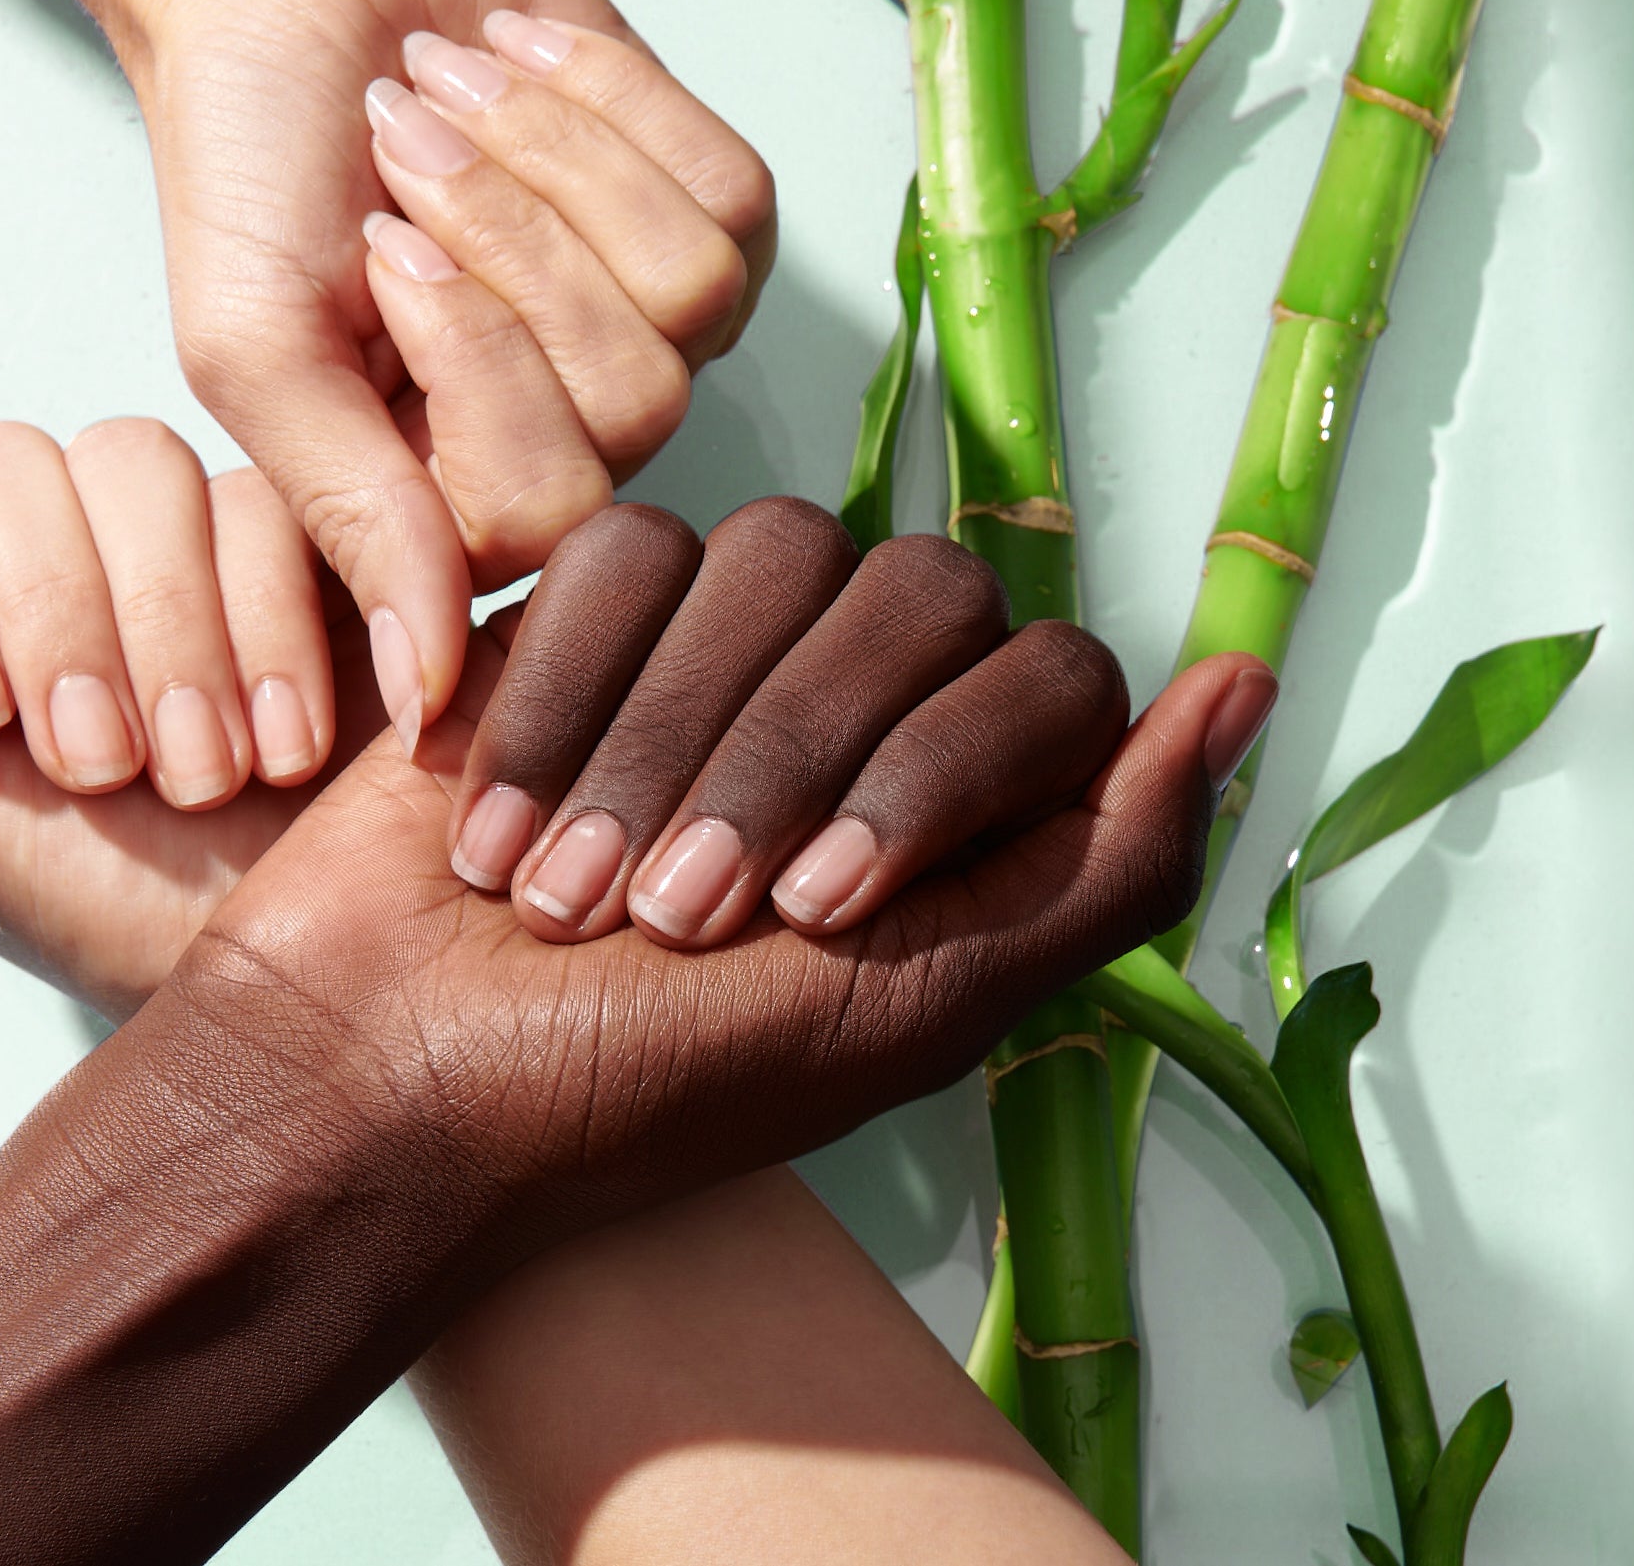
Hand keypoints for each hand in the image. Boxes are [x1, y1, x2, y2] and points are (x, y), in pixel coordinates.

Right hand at [0, 0, 774, 750]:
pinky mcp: (708, 215)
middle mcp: (567, 434)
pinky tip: (520, 64)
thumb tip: (420, 700)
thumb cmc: (249, 156)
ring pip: (691, 292)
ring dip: (554, 159)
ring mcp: (649, 327)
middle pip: (636, 401)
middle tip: (405, 147)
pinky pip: (731, 198)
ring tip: (451, 93)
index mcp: (451, 496)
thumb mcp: (257, 354)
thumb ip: (352, 523)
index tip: (375, 250)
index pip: (544, 505)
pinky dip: (614, 100)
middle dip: (510, 236)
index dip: (474, 355)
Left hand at [0, 424, 383, 1017]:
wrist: (314, 974)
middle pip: (5, 465)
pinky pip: (260, 501)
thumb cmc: (116, 910)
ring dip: (165, 628)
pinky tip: (287, 740)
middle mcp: (49, 552)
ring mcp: (176, 537)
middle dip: (55, 621)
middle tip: (106, 768)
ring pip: (134, 461)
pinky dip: (267, 622)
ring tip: (208, 772)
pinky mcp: (301, 540)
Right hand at [171, 497, 1275, 1204]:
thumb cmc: (645, 1083)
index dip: (931, 771)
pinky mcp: (585, 602)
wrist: (387, 1078)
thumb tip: (1245, 686)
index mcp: (965, 806)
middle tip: (678, 917)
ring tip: (570, 892)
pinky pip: (627, 550)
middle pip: (915, 590)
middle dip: (787, 753)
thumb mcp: (917, 1009)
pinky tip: (497, 820)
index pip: (1045, 675)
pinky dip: (562, 691)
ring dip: (663, 736)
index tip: (813, 911)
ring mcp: (723, 642)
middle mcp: (862, 702)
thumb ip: (1101, 861)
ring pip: (772, 550)